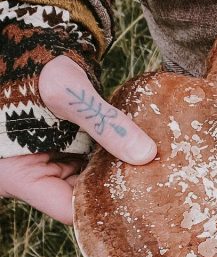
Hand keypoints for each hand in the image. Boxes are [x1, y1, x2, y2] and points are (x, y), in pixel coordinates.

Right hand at [0, 55, 156, 223]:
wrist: (31, 44)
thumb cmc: (35, 68)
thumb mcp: (68, 94)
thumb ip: (106, 123)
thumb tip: (147, 155)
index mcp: (18, 177)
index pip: (70, 212)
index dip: (104, 209)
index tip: (141, 198)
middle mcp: (35, 176)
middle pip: (84, 199)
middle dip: (118, 192)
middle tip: (158, 187)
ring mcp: (53, 163)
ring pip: (94, 181)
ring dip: (121, 174)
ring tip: (157, 172)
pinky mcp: (69, 150)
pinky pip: (97, 163)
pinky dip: (118, 158)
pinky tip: (145, 153)